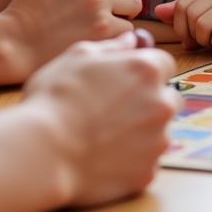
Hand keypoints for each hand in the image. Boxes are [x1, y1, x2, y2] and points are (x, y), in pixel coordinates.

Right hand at [2, 0, 143, 71]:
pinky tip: (104, 37)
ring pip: (135, 2)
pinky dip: (119, 33)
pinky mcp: (102, 29)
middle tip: (122, 0)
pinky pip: (128, 27)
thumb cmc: (29, 10)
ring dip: (127, 12)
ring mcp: (96, 3)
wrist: (15, 43)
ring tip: (113, 20)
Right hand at [24, 31, 180, 207]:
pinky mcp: (147, 172)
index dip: (146, 72)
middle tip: (117, 109)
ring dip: (142, 132)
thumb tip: (130, 40)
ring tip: (106, 136)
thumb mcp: (77, 56)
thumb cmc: (56, 97)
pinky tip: (105, 157)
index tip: (128, 80)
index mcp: (146, 70)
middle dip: (150, 101)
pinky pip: (146, 162)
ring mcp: (157, 140)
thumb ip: (111, 47)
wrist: (43, 150)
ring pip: (159, 132)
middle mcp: (161, 103)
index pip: (165, 64)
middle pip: (168, 98)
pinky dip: (131, 160)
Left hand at [153, 0, 211, 49]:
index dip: (180, 28)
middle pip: (190, 16)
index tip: (188, 40)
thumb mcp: (208, 15)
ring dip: (205, 41)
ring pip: (202, 25)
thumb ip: (184, 12)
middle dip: (191, 36)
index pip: (181, 6)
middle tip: (201, 44)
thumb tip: (157, 11)